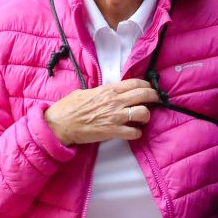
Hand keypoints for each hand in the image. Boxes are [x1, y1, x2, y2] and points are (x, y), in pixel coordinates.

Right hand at [45, 79, 160, 145]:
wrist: (60, 124)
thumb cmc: (69, 107)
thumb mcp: (86, 92)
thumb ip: (102, 91)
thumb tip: (110, 92)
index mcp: (108, 90)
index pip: (135, 83)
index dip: (147, 85)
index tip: (152, 88)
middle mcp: (114, 101)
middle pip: (144, 95)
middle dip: (155, 97)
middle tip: (158, 100)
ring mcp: (115, 116)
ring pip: (143, 113)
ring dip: (146, 116)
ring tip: (142, 119)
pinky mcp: (113, 131)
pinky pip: (134, 132)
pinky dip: (137, 133)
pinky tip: (134, 132)